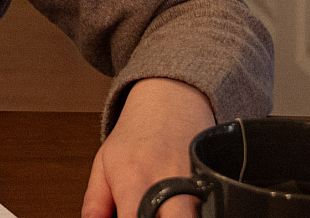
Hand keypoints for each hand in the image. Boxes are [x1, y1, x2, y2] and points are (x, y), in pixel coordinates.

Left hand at [83, 78, 215, 217]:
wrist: (170, 102)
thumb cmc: (136, 135)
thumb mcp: (104, 164)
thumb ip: (95, 201)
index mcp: (135, 181)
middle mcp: (168, 186)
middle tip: (149, 214)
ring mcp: (195, 187)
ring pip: (192, 216)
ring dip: (177, 215)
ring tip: (162, 209)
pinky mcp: (214, 186)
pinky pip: (206, 209)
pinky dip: (194, 210)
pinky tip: (181, 207)